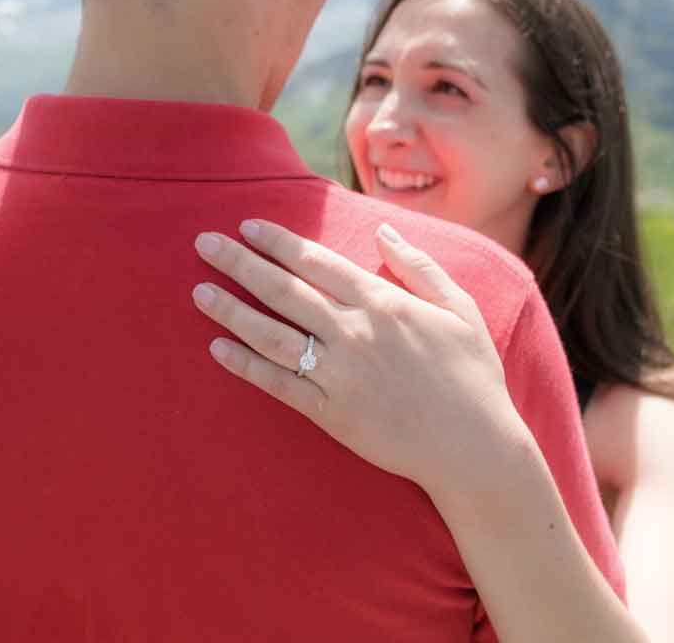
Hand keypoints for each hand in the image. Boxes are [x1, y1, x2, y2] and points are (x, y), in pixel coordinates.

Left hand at [190, 219, 531, 496]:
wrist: (474, 447)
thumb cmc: (472, 376)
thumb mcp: (460, 308)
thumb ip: (420, 267)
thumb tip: (385, 230)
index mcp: (384, 303)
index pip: (317, 262)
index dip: (279, 242)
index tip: (247, 227)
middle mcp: (355, 333)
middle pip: (285, 290)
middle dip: (240, 264)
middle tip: (203, 244)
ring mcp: (340, 374)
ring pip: (273, 335)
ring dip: (232, 311)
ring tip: (199, 292)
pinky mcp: (332, 413)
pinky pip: (280, 384)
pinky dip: (246, 365)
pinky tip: (218, 348)